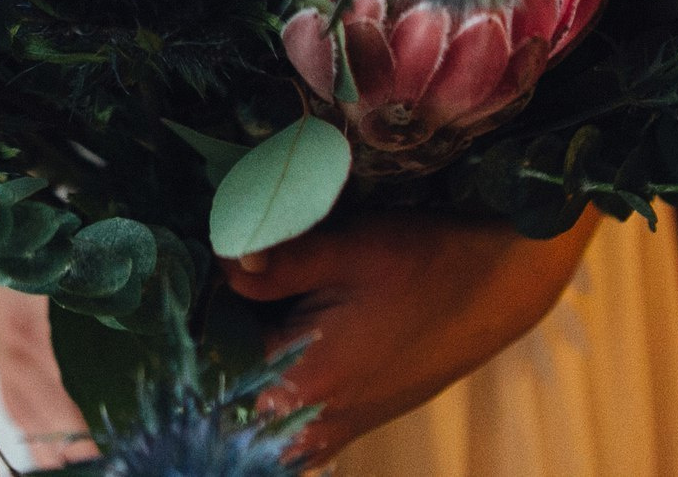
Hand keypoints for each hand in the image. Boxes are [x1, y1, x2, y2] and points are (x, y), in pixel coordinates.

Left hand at [222, 208, 598, 466]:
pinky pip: (280, 406)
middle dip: (209, 335)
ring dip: (238, 351)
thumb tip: (217, 263)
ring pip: (249, 400)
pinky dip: (266, 366)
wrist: (501, 286)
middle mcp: (310, 424)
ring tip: (244, 292)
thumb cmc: (426, 264)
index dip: (185, 323)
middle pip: (222, 390)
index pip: (204, 371)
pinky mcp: (347, 419)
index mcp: (302, 387)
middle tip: (207, 274)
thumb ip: (275, 263)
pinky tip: (272, 315)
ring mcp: (330, 429)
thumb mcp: (348, 248)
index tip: (176, 276)